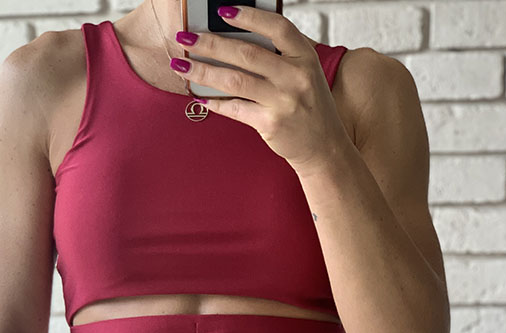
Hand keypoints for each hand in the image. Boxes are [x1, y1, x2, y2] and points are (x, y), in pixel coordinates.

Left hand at [172, 4, 350, 174]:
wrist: (323, 146)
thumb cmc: (308, 106)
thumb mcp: (304, 73)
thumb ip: (279, 56)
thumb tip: (233, 40)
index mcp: (304, 56)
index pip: (276, 27)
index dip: (249, 16)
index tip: (223, 11)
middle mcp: (295, 76)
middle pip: (246, 53)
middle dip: (210, 43)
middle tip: (186, 38)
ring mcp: (283, 101)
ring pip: (235, 81)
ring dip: (203, 71)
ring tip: (181, 65)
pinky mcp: (271, 123)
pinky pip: (235, 108)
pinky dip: (214, 102)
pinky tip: (199, 97)